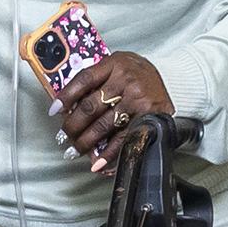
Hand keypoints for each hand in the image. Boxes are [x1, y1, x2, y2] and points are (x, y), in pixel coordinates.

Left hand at [53, 51, 173, 172]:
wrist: (173, 80)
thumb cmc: (138, 74)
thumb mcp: (117, 65)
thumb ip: (97, 80)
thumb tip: (70, 107)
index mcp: (114, 64)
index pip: (84, 80)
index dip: (66, 96)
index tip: (54, 111)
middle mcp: (125, 81)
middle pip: (90, 107)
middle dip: (73, 126)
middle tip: (64, 137)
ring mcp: (137, 100)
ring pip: (103, 125)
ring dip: (85, 142)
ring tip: (74, 150)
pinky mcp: (146, 117)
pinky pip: (123, 138)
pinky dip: (108, 153)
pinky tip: (97, 162)